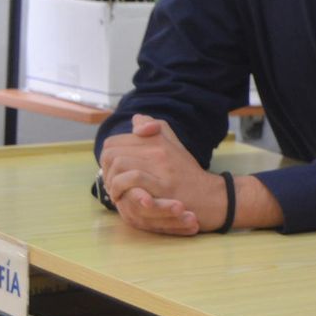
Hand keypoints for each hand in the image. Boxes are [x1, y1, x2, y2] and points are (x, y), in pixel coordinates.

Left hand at [98, 115, 224, 235]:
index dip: (108, 157)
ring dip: (111, 180)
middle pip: (112, 152)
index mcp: (158, 139)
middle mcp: (158, 149)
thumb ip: (157, 130)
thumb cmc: (188, 175)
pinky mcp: (161, 185)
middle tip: (112, 183)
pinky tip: (121, 197)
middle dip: (105, 169)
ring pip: (119, 163)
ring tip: (116, 192)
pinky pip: (130, 178)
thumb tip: (136, 119)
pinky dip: (119, 188)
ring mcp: (160, 166)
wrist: (210, 196)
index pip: (115, 141)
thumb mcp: (175, 146)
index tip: (113, 171)